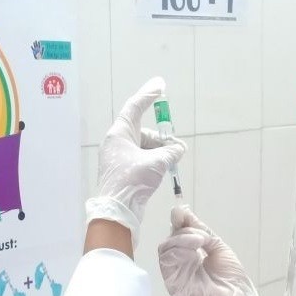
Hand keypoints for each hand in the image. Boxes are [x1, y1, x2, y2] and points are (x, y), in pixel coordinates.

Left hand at [85, 77, 185, 247]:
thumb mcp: (157, 163)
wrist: (117, 210)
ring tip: (170, 163)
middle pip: (144, 131)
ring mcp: (119, 157)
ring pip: (144, 147)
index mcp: (119, 134)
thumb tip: (179, 148)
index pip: (135, 107)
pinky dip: (154, 161)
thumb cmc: (132, 181)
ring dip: (160, 152)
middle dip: (161, 139)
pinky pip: (141, 159)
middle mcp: (117, 142)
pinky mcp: (123, 171)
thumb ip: (171, 151)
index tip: (160, 85)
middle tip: (175, 148)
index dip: (149, 95)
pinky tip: (162, 170)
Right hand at [158, 206, 280, 295]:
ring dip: (182, 240)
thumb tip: (180, 211)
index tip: (181, 213)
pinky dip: (179, 252)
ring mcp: (174, 277)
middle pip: (169, 242)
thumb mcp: (216, 246)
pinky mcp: (173, 285)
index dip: (178, 224)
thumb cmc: (232, 278)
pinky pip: (167, 263)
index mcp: (188, 258)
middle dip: (184, 232)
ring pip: (165, 250)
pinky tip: (195, 254)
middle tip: (202, 236)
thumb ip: (199, 230)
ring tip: (201, 242)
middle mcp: (178, 267)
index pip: (176, 237)